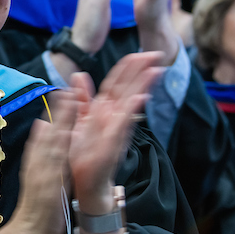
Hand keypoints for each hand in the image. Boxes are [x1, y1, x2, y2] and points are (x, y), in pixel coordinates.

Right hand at [0, 89, 80, 233]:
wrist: (28, 230)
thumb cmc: (39, 204)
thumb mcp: (40, 172)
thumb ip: (42, 149)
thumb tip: (43, 124)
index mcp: (39, 159)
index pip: (49, 131)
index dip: (59, 111)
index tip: (67, 91)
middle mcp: (38, 162)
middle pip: (50, 133)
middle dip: (59, 111)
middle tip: (68, 89)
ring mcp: (41, 173)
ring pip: (51, 144)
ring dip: (59, 124)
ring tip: (67, 106)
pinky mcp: (45, 185)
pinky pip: (51, 163)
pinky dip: (53, 148)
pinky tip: (57, 136)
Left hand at [67, 52, 162, 214]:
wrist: (84, 180)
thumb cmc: (82, 152)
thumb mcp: (78, 120)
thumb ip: (81, 98)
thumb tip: (80, 74)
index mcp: (103, 109)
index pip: (116, 83)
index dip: (127, 68)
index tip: (139, 54)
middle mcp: (112, 116)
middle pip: (127, 88)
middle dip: (141, 70)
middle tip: (156, 53)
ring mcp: (115, 127)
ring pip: (130, 101)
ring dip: (143, 85)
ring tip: (156, 69)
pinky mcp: (114, 141)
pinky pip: (124, 123)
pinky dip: (132, 110)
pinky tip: (141, 97)